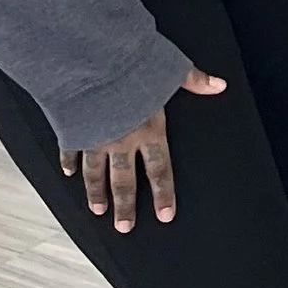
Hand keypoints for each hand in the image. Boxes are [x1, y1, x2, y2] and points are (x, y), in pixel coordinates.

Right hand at [61, 66, 225, 229]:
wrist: (90, 60)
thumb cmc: (132, 64)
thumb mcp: (169, 69)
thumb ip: (194, 80)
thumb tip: (219, 85)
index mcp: (148, 129)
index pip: (159, 169)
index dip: (163, 194)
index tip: (165, 215)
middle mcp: (121, 139)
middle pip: (124, 181)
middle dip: (125, 206)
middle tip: (124, 227)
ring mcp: (94, 136)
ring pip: (95, 172)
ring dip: (96, 192)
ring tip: (98, 210)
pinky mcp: (72, 127)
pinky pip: (70, 149)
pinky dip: (68, 161)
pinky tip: (67, 173)